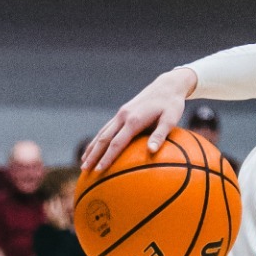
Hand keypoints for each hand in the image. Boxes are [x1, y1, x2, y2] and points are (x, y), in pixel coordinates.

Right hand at [82, 67, 196, 171]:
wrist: (167, 85)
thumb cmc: (172, 104)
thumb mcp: (171, 119)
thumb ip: (160, 135)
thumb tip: (152, 151)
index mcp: (133, 120)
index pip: (116, 143)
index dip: (107, 157)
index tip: (99, 170)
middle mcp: (123, 116)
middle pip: (103, 139)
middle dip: (93, 155)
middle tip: (84, 170)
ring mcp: (120, 114)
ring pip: (102, 133)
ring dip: (92, 148)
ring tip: (84, 162)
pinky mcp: (122, 113)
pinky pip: (106, 128)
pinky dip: (98, 140)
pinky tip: (95, 148)